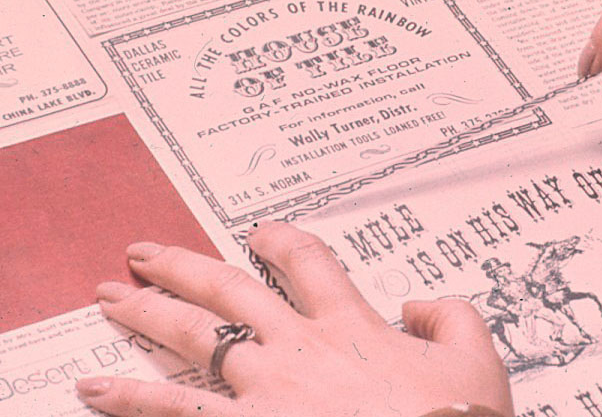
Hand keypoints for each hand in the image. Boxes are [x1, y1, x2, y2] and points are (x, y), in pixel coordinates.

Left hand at [75, 221, 513, 416]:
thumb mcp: (476, 360)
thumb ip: (450, 315)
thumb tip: (419, 303)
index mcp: (351, 326)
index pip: (308, 264)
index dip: (281, 240)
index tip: (259, 232)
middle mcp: (299, 347)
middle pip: (230, 290)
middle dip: (184, 267)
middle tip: (145, 254)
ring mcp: (266, 388)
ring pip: (194, 337)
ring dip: (148, 314)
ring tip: (110, 298)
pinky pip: (176, 409)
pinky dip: (132, 399)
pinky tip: (94, 388)